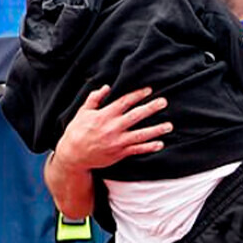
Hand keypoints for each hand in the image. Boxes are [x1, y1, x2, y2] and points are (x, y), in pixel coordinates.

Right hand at [54, 86, 170, 171]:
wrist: (72, 155)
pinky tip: (160, 144)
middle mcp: (113, 127)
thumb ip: (94, 99)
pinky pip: (137, 149)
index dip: (138, 95)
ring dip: (156, 130)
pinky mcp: (119, 153)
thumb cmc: (77, 131)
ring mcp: (117, 141)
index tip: (149, 90)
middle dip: (151, 108)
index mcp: (104, 115)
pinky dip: (149, 147)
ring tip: (169, 126)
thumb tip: (106, 87)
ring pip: (140, 134)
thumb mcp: (83, 112)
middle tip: (164, 102)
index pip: (124, 102)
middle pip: (136, 115)